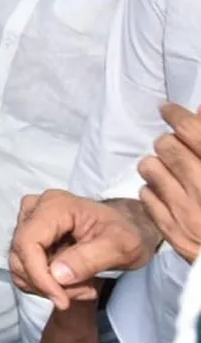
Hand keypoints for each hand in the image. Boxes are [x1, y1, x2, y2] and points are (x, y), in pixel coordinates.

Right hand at [9, 190, 158, 309]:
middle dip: (48, 283)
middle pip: (20, 255)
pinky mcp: (30, 237)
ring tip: (82, 287)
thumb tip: (57, 275)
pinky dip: (45, 283)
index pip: (27, 242)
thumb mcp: (121, 247)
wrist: (129, 229)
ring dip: (48, 286)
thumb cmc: (128, 234)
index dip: (38, 275)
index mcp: (55, 206)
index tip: (62, 300)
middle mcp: (35, 209)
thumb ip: (90, 259)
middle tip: (84, 292)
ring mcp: (30, 222)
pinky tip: (72, 282)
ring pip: (19, 264)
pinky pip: (25, 268)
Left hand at [139, 102, 200, 261]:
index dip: (177, 115)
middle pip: (168, 146)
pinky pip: (147, 196)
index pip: (193, 131)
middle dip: (168, 142)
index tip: (167, 109)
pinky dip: (153, 191)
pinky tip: (166, 194)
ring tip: (167, 170)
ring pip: (150, 168)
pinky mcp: (174, 232)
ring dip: (156, 165)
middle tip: (172, 145)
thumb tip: (200, 109)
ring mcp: (188, 212)